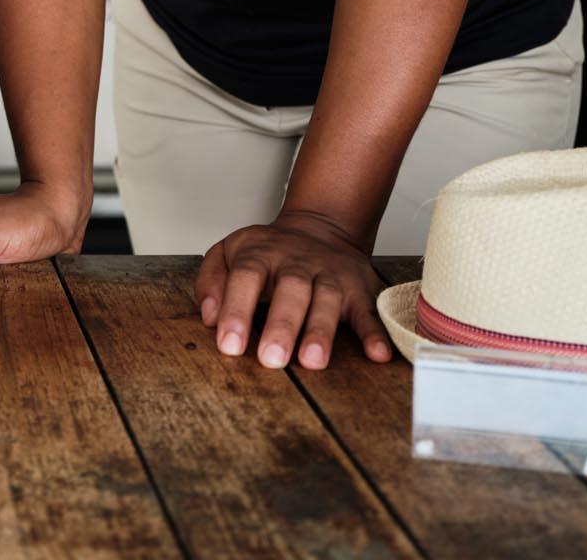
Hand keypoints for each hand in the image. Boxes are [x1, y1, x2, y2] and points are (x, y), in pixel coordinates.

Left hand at [193, 209, 392, 369]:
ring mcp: (330, 275)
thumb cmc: (267, 253)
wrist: (320, 227)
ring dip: (321, 330)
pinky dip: (375, 332)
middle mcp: (297, 263)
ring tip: (312, 360)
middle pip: (291, 289)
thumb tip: (209, 317)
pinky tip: (377, 353)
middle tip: (271, 359)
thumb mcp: (228, 252)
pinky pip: (369, 310)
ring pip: (327, 299)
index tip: (230, 345)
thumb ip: (211, 280)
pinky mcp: (359, 289)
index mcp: (260, 254)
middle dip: (282, 325)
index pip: (246, 277)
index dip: (236, 309)